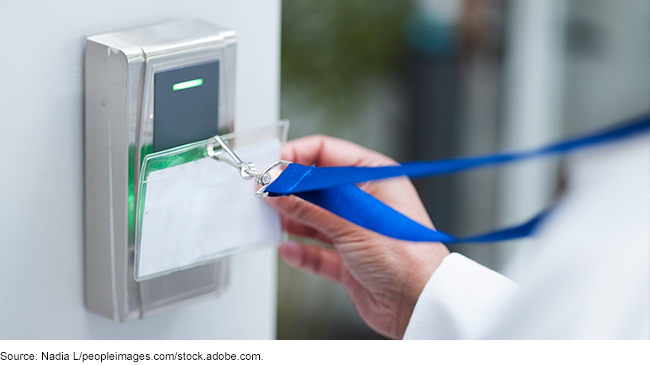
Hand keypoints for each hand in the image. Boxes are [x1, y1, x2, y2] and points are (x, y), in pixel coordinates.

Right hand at [267, 135, 449, 338]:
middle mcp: (364, 202)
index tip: (272, 166)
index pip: (328, 153)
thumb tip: (278, 190)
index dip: (297, 157)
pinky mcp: (348, 261)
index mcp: (374, 177)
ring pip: (314, 219)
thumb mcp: (350, 224)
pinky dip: (301, 252)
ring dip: (292, 221)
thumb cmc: (407, 257)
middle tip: (264, 194)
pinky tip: (288, 250)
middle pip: (316, 187)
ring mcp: (355, 232)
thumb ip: (309, 207)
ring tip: (270, 220)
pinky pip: (317, 252)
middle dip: (290, 191)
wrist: (420, 304)